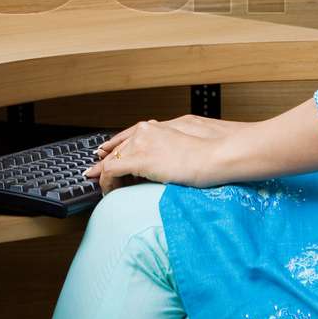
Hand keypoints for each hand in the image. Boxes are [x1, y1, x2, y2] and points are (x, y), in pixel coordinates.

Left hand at [84, 117, 243, 193]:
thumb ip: (172, 147)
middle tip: (99, 178)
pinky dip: (106, 182)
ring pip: (111, 160)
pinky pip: (112, 171)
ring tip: (106, 190)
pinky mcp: (140, 160)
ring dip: (106, 176)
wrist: (219, 155)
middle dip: (105, 164)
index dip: (113, 148)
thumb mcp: (188, 143)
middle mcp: (146, 131)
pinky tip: (107, 191)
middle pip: (116, 149)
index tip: (103, 157)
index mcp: (158, 127)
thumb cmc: (211, 152)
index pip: (127, 137)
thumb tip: (167, 160)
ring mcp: (142, 144)